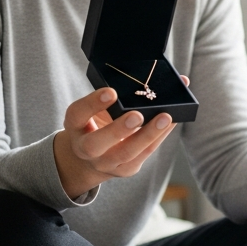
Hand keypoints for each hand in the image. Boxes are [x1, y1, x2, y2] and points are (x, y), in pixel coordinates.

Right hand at [51, 76, 187, 198]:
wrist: (92, 158)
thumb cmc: (98, 122)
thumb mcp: (95, 109)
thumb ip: (112, 95)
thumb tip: (151, 77)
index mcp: (75, 126)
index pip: (77, 114)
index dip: (92, 103)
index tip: (110, 92)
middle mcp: (85, 149)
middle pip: (95, 144)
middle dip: (117, 130)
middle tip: (137, 115)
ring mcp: (106, 162)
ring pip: (126, 153)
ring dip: (148, 134)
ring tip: (165, 117)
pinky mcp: (126, 169)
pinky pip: (145, 153)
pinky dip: (160, 136)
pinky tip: (171, 122)